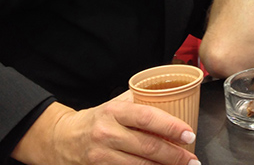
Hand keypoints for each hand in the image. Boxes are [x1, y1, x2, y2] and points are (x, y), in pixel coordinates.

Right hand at [12, 91, 199, 164]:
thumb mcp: (115, 104)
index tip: (189, 134)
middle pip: (148, 147)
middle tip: (192, 160)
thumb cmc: (96, 120)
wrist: (61, 139)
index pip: (148, 118)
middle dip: (175, 156)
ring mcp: (100, 155)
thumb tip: (174, 95)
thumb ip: (141, 101)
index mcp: (114, 111)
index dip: (172, 127)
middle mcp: (106, 133)